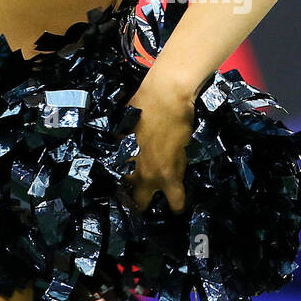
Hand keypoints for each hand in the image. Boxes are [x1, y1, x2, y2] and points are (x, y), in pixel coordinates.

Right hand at [126, 74, 196, 213]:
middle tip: (145, 199)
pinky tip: (126, 149)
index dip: (176, 204)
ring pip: (124, 183)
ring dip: (130, 182)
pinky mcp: (118, 143)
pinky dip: (121, 153)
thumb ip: (174, 169)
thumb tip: (170, 176)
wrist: (164, 96)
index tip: (176, 202)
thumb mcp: (183, 151)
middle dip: (143, 204)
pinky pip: (117, 155)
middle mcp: (145, 174)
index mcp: (167, 177)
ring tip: (131, 179)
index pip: (175, 204)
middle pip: (139, 203)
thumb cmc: (181, 122)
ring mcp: (129, 159)